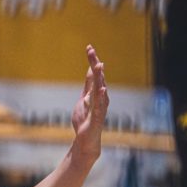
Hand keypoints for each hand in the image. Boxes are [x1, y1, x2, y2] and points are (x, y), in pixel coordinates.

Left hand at [71, 45, 108, 159]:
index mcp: (96, 92)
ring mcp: (100, 107)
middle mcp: (100, 97)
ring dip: (100, 77)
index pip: (94, 73)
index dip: (92, 61)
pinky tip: (102, 88)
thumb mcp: (84, 98)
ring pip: (101, 89)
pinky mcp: (98, 117)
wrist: (86, 139)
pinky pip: (100, 105)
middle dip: (95, 64)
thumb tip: (91, 70)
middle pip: (98, 78)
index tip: (89, 47)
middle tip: (91, 51)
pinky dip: (102, 97)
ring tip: (99, 65)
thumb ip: (88, 85)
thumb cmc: (86, 119)